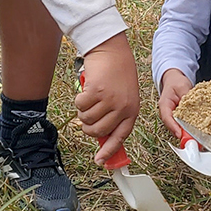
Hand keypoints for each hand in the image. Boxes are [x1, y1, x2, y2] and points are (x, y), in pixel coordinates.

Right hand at [75, 32, 139, 163]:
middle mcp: (123, 107)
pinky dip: (79, 99)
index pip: (120, 136)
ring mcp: (110, 100)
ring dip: (83, 110)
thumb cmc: (117, 72)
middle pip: (98, 131)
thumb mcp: (124, 95)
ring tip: (89, 97)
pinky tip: (87, 88)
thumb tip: (102, 138)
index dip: (109, 151)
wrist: (112, 49)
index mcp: (132, 110)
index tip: (100, 161)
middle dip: (88, 126)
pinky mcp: (96, 91)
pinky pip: (80, 105)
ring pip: (86, 119)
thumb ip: (116, 115)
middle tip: (87, 114)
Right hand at [158, 69, 193, 136]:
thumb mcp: (182, 86)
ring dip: (187, 133)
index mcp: (164, 105)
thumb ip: (186, 96)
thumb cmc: (176, 82)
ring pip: (178, 128)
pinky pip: (183, 125)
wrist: (175, 79)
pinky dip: (190, 129)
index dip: (173, 127)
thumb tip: (192, 106)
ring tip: (197, 139)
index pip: (166, 118)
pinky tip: (199, 132)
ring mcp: (173, 116)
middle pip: (173, 126)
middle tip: (193, 140)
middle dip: (182, 134)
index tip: (180, 134)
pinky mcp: (179, 118)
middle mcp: (167, 113)